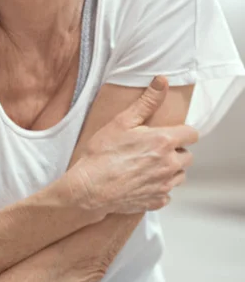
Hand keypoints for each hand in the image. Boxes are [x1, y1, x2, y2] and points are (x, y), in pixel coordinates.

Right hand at [67, 77, 197, 218]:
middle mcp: (170, 165)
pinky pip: (167, 193)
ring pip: (179, 175)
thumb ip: (147, 101)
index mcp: (164, 142)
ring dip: (170, 169)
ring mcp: (164, 185)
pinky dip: (159, 187)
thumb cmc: (103, 153)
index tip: (168, 131)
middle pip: (188, 156)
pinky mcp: (157, 202)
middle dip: (175, 150)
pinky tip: (142, 181)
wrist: (90, 188)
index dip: (182, 131)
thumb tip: (162, 80)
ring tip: (148, 164)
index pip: (193, 134)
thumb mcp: (123, 121)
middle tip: (153, 147)